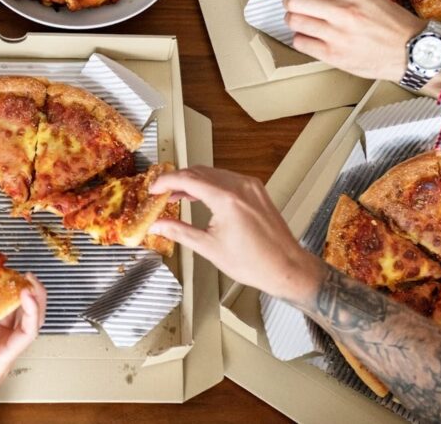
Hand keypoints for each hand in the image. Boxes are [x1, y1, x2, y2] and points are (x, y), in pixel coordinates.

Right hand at [0, 274, 46, 423]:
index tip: (26, 292)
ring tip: (19, 278)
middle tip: (29, 277)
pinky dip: (8, 305)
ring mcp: (4, 345)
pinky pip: (7, 321)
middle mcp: (9, 349)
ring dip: (25, 299)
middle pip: (33, 322)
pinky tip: (1, 293)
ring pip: (23, 319)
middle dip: (36, 298)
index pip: (28, 332)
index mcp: (4, 358)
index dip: (31, 311)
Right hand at [149, 166, 321, 303]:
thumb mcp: (209, 248)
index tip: (154, 189)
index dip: (166, 182)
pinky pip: (227, 179)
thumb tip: (158, 225)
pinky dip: (210, 184)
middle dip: (177, 180)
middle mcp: (240, 186)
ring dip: (193, 181)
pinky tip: (200, 196)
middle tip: (162, 193)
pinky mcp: (256, 191)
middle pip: (199, 172)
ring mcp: (250, 186)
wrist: (286, 268)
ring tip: (177, 196)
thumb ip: (179, 231)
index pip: (187, 179)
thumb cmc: (255, 263)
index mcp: (227, 199)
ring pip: (213, 173)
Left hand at [279, 0, 427, 83]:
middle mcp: (343, 10)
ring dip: (293, 20)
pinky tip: (311, 37)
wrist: (411, 51)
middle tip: (292, 5)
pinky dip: (301, 38)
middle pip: (293, 1)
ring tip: (304, 22)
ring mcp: (336, 34)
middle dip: (288, 2)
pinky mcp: (333, 56)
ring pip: (293, 21)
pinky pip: (300, 42)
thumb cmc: (390, 22)